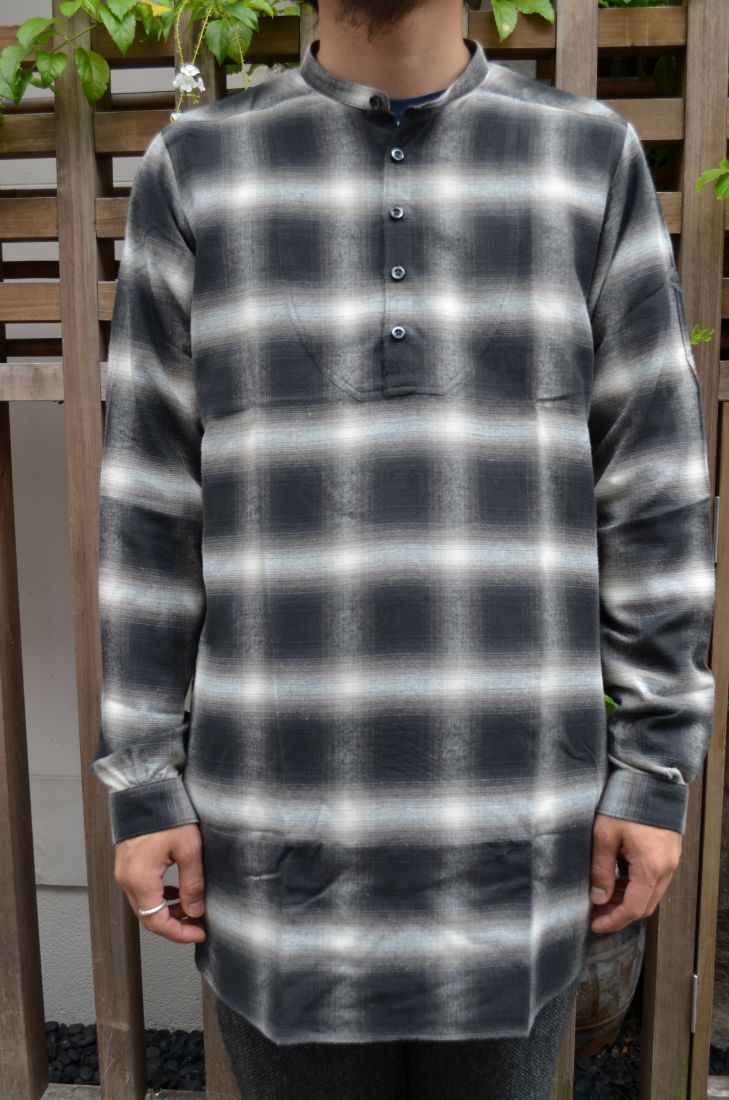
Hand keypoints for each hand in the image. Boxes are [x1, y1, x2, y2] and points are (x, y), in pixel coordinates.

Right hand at [114, 823, 206, 943]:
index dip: (180, 933)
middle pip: (148, 916)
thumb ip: (193, 883)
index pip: (156, 922)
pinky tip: (177, 891)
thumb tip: (196, 910)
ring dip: (167, 911)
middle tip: (199, 923)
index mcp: (140, 879)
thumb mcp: (188, 848)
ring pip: (145, 904)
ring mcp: (124, 871)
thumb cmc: (166, 813)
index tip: (200, 932)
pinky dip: (159, 897)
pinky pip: (142, 890)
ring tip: (192, 908)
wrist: (145, 787)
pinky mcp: (127, 863)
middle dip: (175, 924)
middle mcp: (126, 879)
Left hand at [589, 812, 681, 933]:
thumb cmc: (625, 802)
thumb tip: (598, 898)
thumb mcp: (604, 834)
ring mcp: (671, 861)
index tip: (594, 924)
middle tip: (595, 913)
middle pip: (645, 905)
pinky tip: (616, 880)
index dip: (614, 920)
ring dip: (628, 899)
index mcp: (651, 867)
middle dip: (620, 913)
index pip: (634, 908)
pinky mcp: (669, 853)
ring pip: (650, 894)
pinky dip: (636, 886)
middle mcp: (666, 868)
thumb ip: (601, 869)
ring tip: (602, 898)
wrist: (650, 778)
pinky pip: (654, 879)